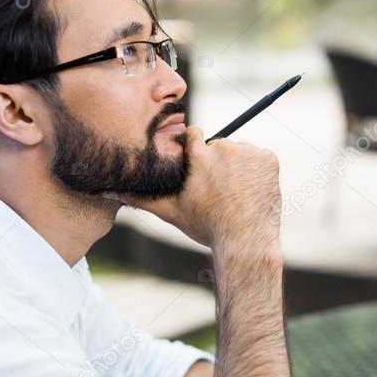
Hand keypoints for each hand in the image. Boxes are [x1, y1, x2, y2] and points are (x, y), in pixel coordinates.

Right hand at [110, 126, 281, 252]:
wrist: (245, 242)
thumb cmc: (206, 227)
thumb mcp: (169, 211)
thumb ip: (139, 197)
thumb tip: (107, 190)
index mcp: (197, 155)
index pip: (194, 135)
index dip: (196, 152)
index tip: (200, 170)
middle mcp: (223, 147)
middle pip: (220, 146)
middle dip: (220, 163)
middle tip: (221, 191)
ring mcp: (248, 152)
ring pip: (241, 153)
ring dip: (240, 167)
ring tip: (237, 195)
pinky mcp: (269, 159)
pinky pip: (262, 159)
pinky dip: (259, 172)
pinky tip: (252, 192)